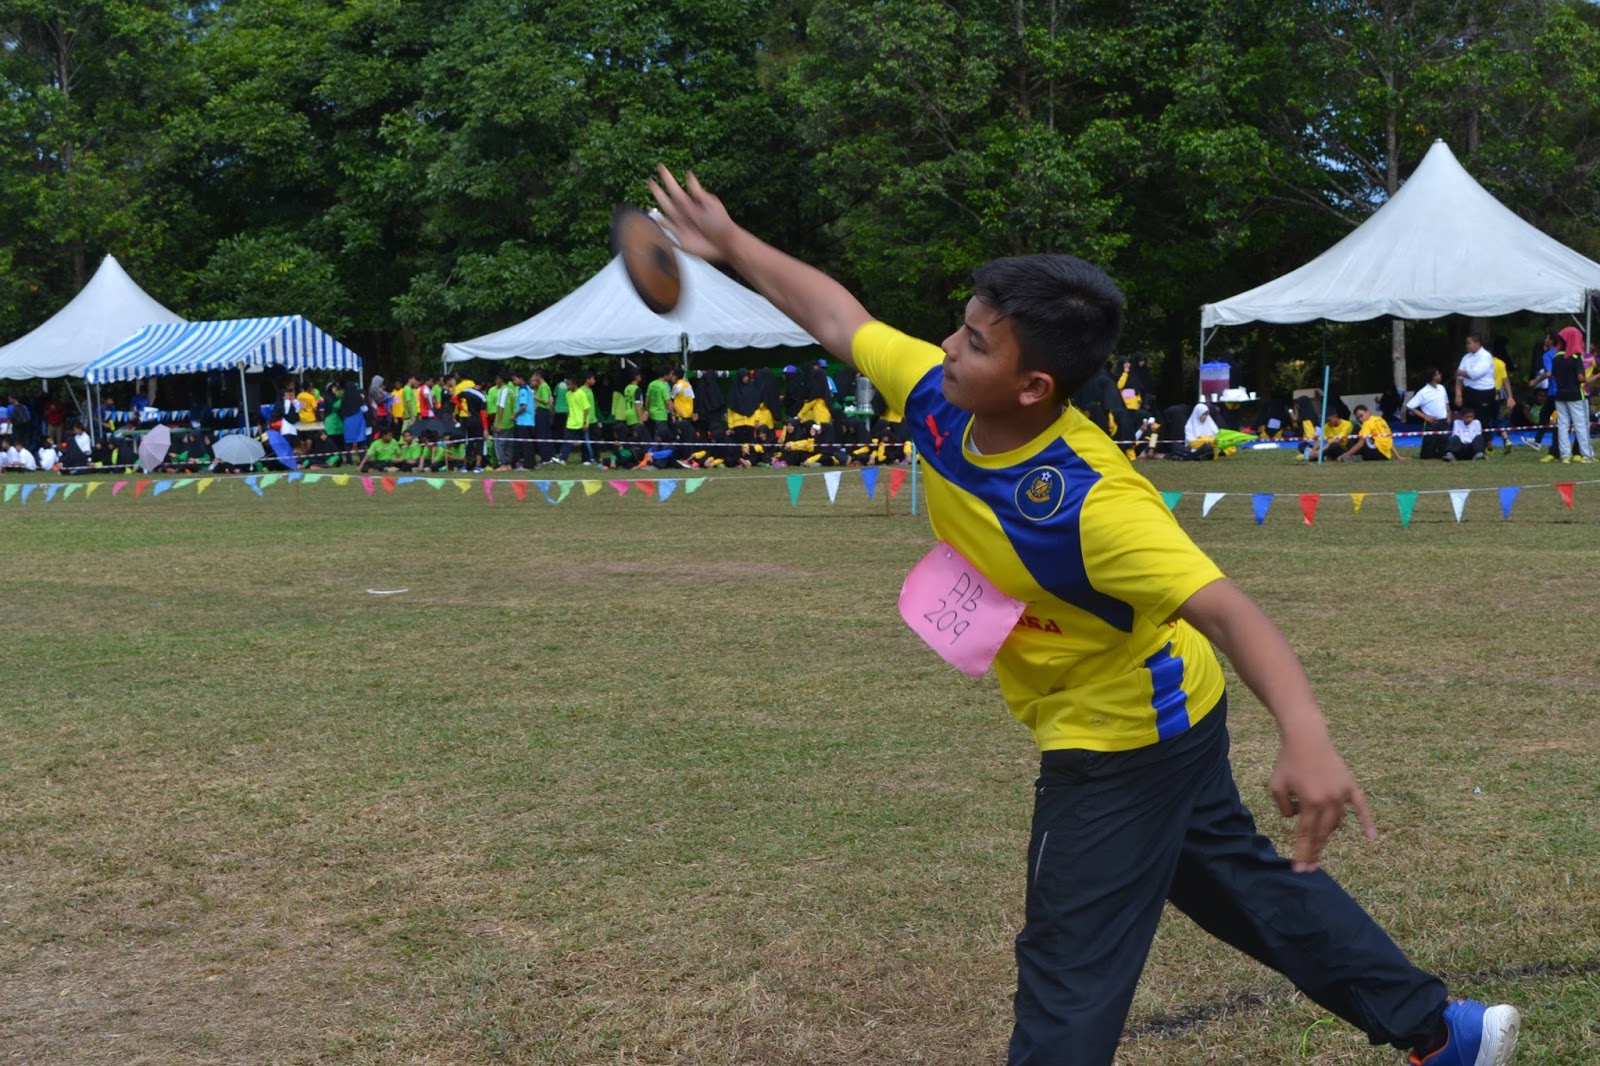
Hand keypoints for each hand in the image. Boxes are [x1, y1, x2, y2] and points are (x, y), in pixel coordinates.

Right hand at [649, 167, 738, 261]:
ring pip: (666, 214)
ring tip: (651, 203)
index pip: (675, 189)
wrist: (726, 243)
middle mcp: (683, 214)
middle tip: (650, 181)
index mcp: (690, 204)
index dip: (668, 179)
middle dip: (658, 192)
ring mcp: (680, 226)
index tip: (661, 167)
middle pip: (667, 201)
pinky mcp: (680, 239)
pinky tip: (656, 218)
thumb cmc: (721, 223)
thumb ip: (697, 192)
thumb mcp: (711, 204)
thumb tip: (688, 174)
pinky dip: (662, 225)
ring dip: (658, 206)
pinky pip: (668, 231)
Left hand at [1270, 731, 1376, 871]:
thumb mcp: (1276, 786)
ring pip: (1336, 822)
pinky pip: (1362, 807)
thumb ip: (1284, 809)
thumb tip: (1297, 820)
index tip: (1300, 870)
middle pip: (1322, 833)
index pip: (1306, 834)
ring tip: (1316, 841)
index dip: (1303, 853)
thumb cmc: (1288, 762)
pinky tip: (1371, 837)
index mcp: (1310, 802)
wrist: (1306, 737)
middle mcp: (1329, 800)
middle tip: (1309, 868)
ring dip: (1326, 832)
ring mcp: (1342, 793)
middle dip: (1314, 851)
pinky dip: (1367, 821)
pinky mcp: (1351, 785)